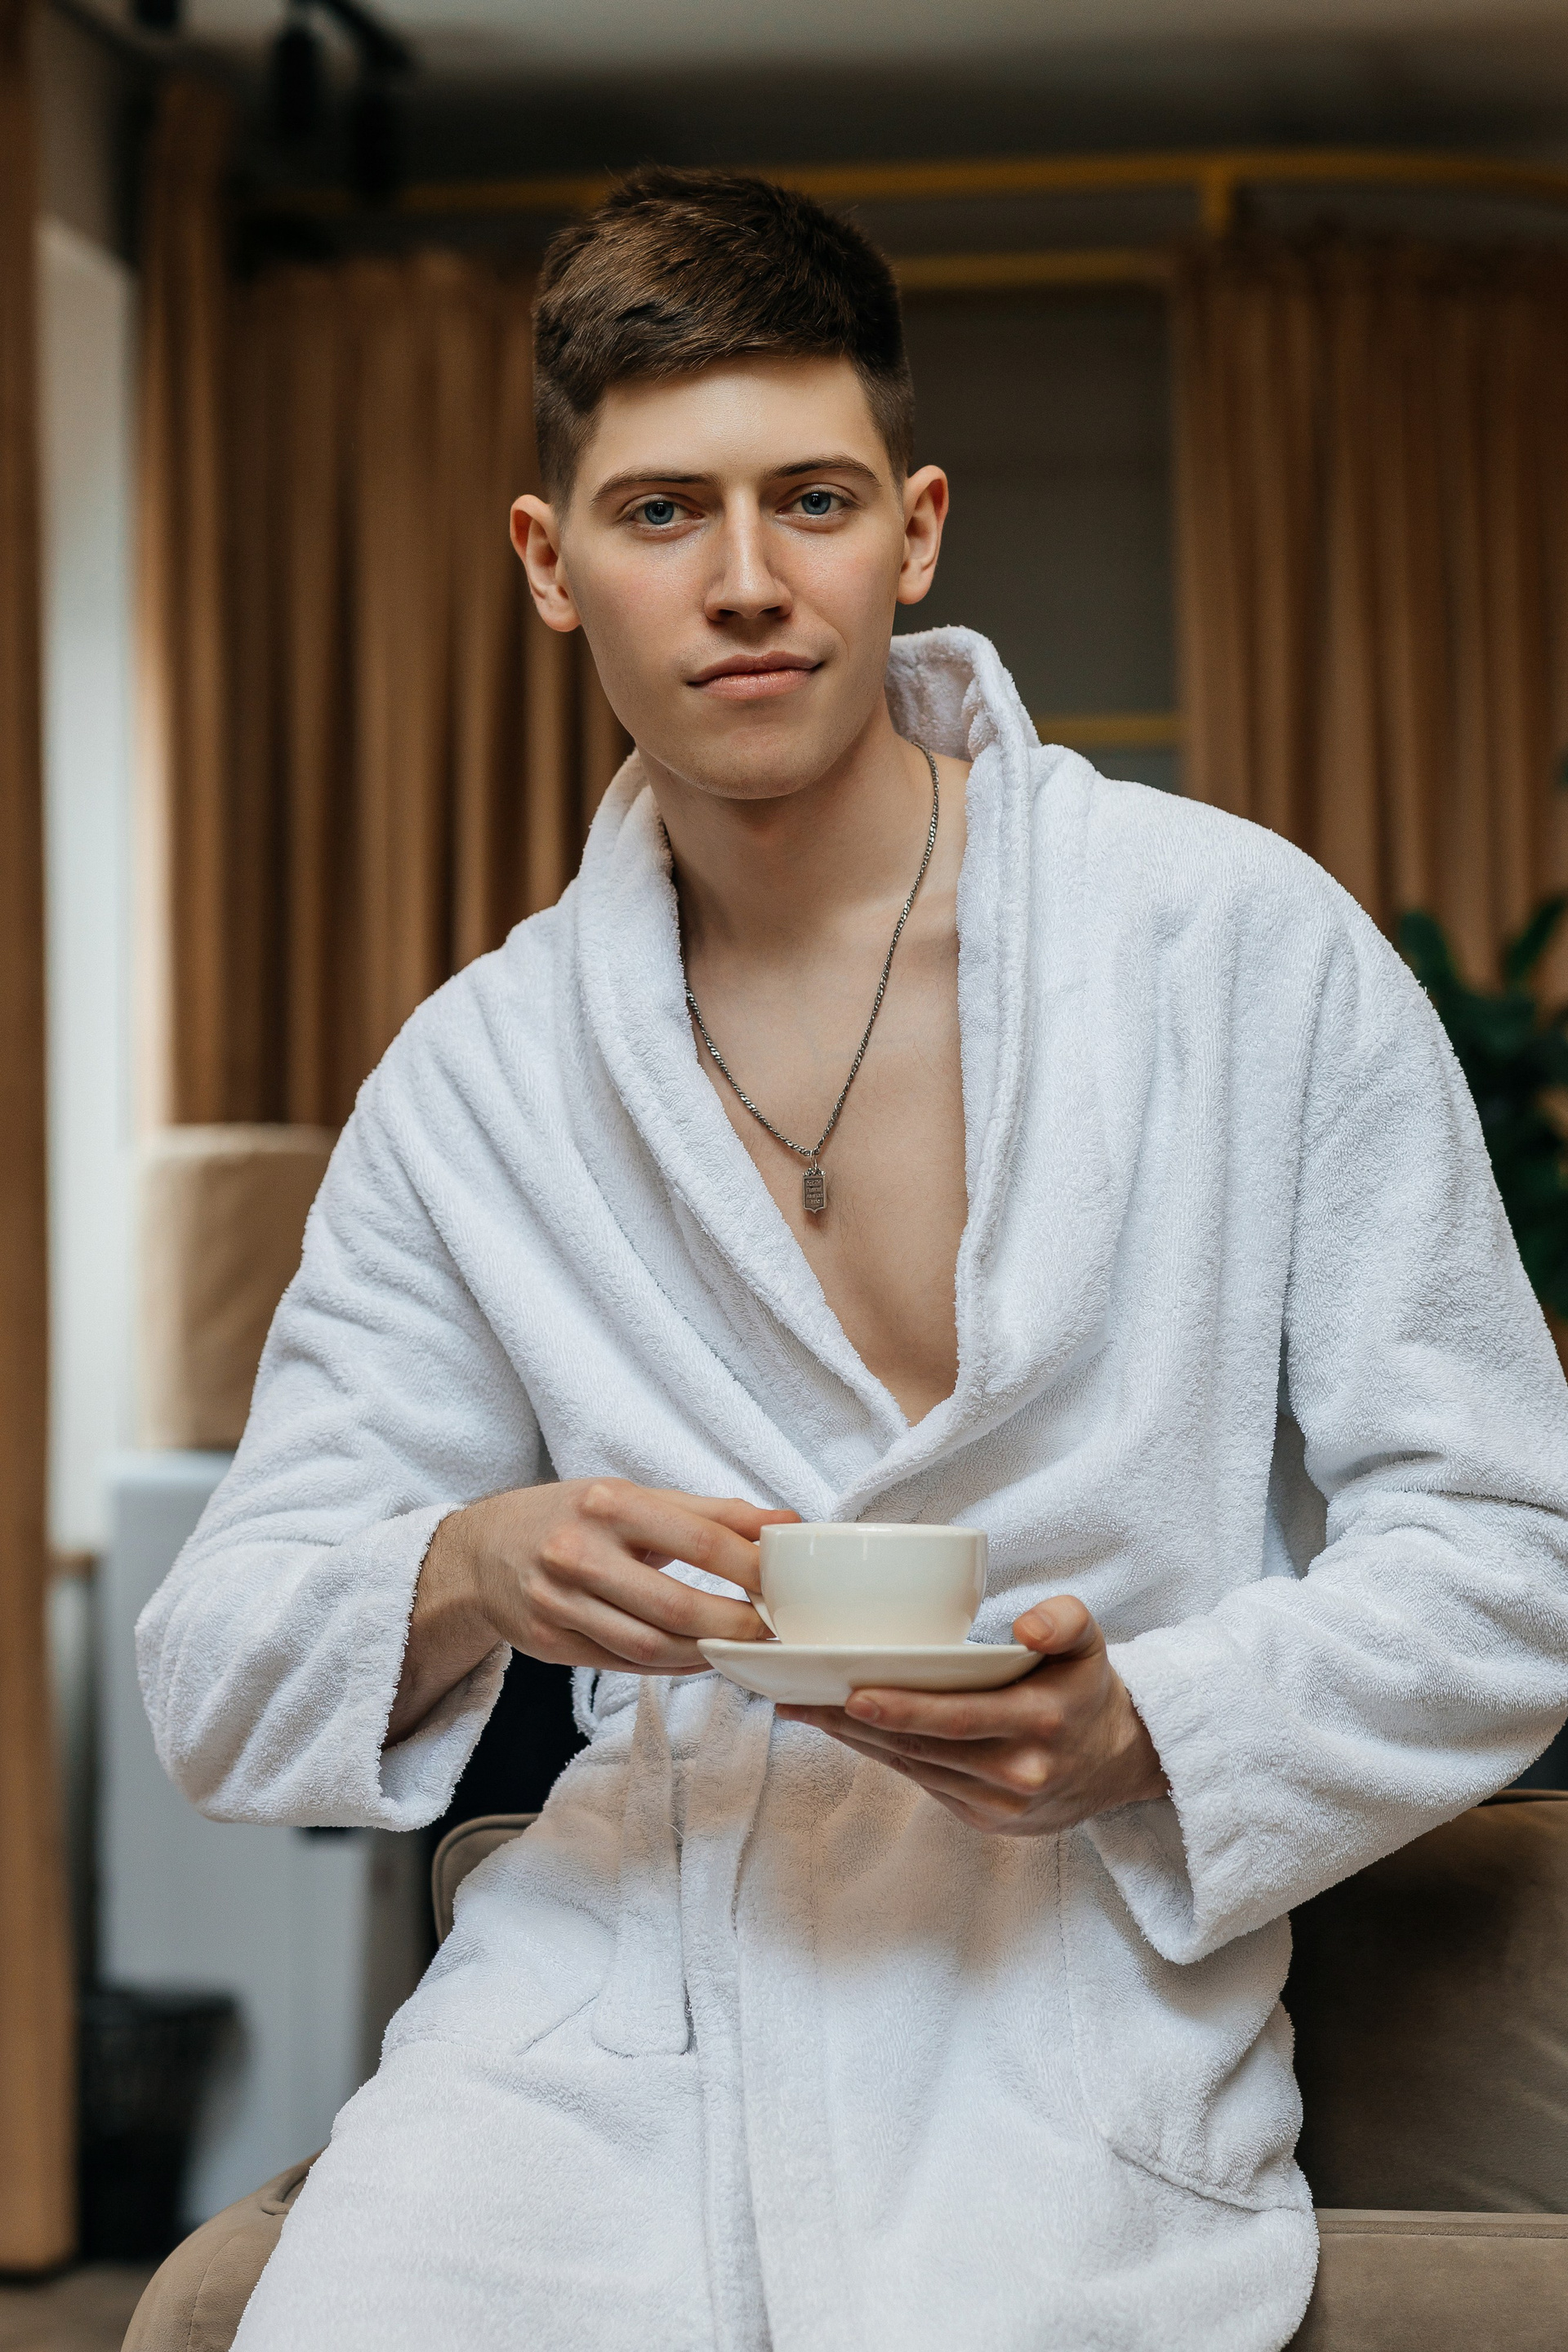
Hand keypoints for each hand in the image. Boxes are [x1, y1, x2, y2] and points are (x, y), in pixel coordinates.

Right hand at [387, 1479, 795, 1743]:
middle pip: (677, 1604)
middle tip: (771, 1630)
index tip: (784, 1584)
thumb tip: (785, 1524)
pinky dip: (669, 1667)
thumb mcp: (634, 1497)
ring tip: (738, 1648)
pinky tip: (696, 1658)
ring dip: (705, 1653)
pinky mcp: (549, 1643)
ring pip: (650, 1645)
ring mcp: (559, 1602)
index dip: (752, 1568)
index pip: (701, 1541)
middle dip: (735, 1623)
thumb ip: (711, 1512)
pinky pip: (623, 1664)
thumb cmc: (572, 1516)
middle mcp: (579, 1552)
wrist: (483, 1550)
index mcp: (609, 1503)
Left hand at [774, 1595, 1166, 1834]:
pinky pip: (925, 1785)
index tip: (850, 1692)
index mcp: (1041, 1723)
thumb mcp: (1092, 1643)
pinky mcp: (986, 1821)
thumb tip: (1026, 1627)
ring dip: (857, 1743)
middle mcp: (1019, 1773)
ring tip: (807, 1711)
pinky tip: (851, 1734)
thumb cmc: (1088, 1689)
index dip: (902, 1709)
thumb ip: (1065, 1620)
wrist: (1120, 1761)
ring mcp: (1001, 1805)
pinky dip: (885, 1759)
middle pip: (922, 1747)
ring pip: (916, 1769)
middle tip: (798, 1699)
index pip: (959, 1718)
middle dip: (854, 1724)